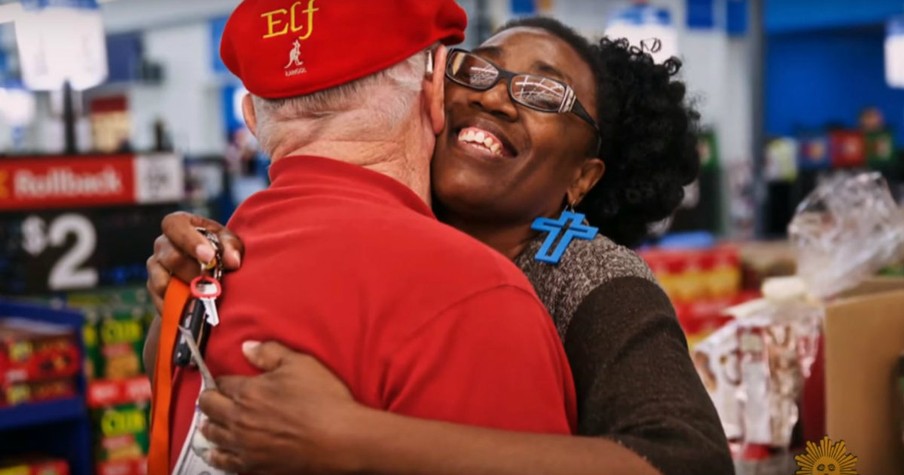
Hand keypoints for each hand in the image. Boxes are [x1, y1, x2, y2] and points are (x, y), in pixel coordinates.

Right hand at [145, 212, 242, 312]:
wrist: (206, 271)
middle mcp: (162, 243)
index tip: (209, 257)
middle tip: (213, 282)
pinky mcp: (153, 287)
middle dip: (195, 272)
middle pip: (172, 258)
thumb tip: (233, 261)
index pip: (176, 226)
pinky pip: (162, 299)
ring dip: (187, 291)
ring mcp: (155, 266)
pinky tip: (194, 307)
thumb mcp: (228, 242)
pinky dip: (179, 305)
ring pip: (164, 281)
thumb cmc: (218, 249)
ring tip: (206, 295)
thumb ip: (231, 247)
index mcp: (179, 224)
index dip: (191, 242)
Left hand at [198, 342, 364, 474]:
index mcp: (248, 391)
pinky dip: (215, 454)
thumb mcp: (300, 364)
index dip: (223, 380)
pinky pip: (222, 461)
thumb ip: (270, 352)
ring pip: (211, 433)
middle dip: (209, 399)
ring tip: (212, 422)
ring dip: (210, 424)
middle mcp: (239, 418)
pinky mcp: (252, 465)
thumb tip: (247, 347)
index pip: (222, 382)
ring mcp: (243, 444)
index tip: (227, 381)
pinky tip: (215, 451)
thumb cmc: (322, 400)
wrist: (339, 439)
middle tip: (214, 398)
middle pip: (208, 407)